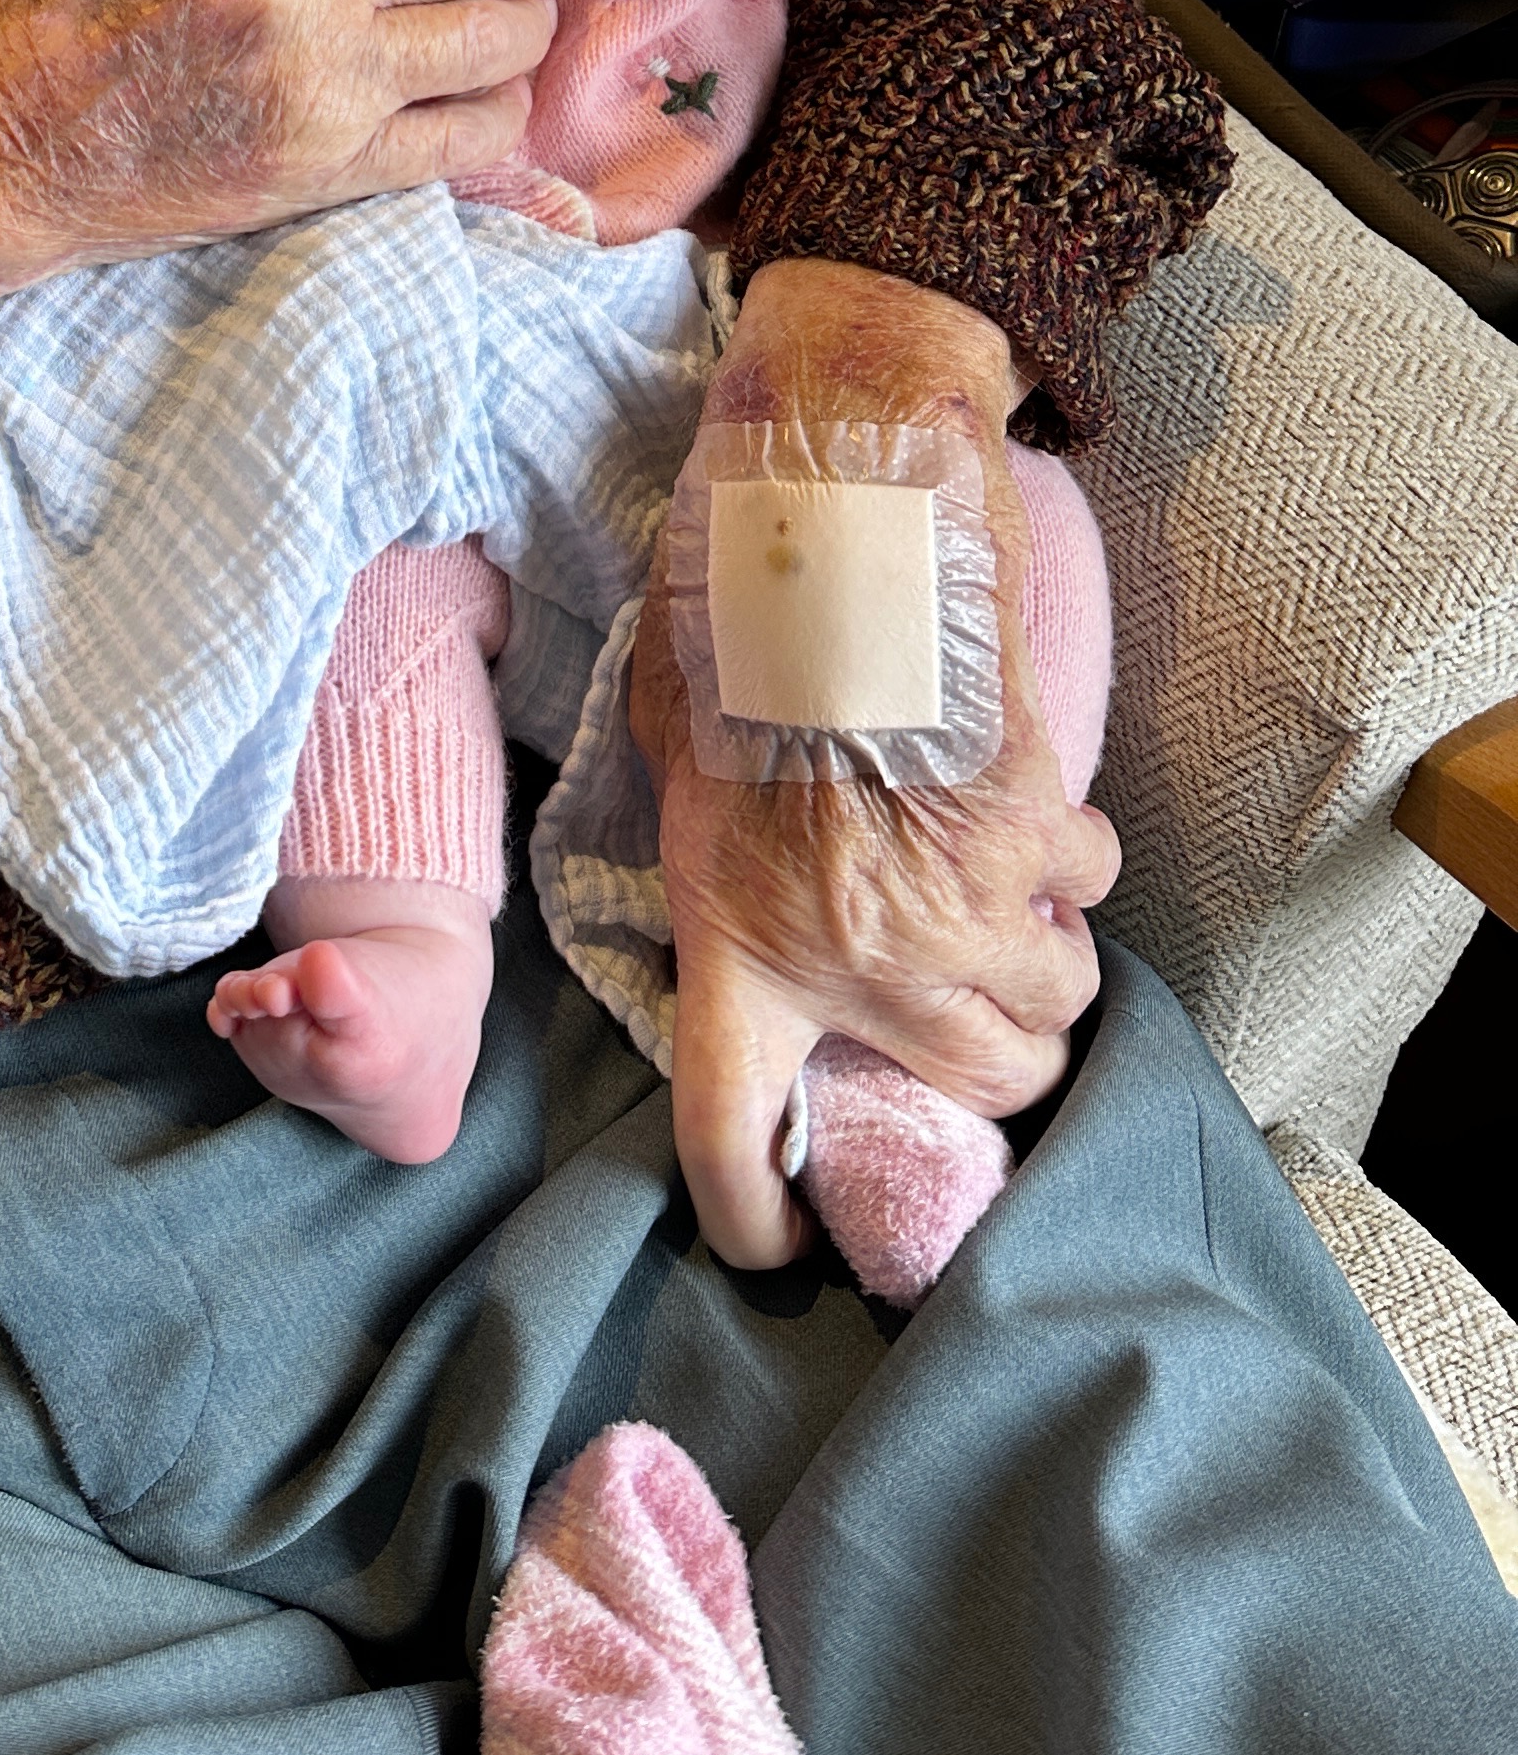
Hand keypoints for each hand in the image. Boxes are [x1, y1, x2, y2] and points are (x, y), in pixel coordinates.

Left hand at [629, 259, 1121, 1270]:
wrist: (826, 507)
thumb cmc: (721, 614)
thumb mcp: (666, 741)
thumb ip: (701, 840)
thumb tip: (725, 888)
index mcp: (731, 937)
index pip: (728, 1140)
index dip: (753, 1219)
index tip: (780, 1247)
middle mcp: (852, 951)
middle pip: (974, 1088)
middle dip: (986, 1061)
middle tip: (967, 1011)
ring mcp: (956, 898)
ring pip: (1053, 1001)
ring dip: (1041, 960)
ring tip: (1005, 899)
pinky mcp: (1033, 825)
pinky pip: (1088, 882)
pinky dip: (1074, 854)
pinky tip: (1029, 802)